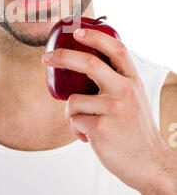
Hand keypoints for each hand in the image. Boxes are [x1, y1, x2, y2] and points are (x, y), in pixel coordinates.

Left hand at [42, 28, 171, 191]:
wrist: (148, 162)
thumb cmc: (134, 129)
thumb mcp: (133, 98)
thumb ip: (115, 81)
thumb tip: (81, 67)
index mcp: (132, 80)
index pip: (116, 49)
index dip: (95, 37)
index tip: (77, 32)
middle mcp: (125, 90)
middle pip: (89, 63)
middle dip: (62, 57)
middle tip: (46, 58)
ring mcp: (113, 109)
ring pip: (73, 100)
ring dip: (71, 113)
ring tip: (86, 124)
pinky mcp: (101, 128)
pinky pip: (73, 120)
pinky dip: (75, 129)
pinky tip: (89, 137)